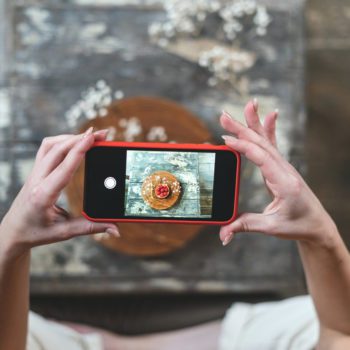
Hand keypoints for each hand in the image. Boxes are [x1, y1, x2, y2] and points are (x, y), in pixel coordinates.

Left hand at [0, 128, 119, 260]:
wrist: (12, 232)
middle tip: (102, 134)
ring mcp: (34, 173)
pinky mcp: (35, 170)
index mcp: (44, 194)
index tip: (93, 136)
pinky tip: (74, 143)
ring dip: (71, 137)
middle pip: (58, 149)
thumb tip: (115, 229)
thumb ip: (91, 228)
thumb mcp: (65, 232)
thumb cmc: (36, 233)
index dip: (80, 149)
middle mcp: (37, 179)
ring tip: (91, 136)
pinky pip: (47, 148)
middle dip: (81, 138)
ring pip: (51, 144)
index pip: (64, 166)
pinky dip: (62, 140)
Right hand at [220, 100, 336, 245]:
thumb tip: (223, 235)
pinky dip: (269, 129)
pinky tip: (269, 115)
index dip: (243, 147)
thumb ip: (245, 226)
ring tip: (246, 106)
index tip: (226, 139)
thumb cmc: (298, 225)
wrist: (317, 225)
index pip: (261, 158)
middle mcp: (285, 170)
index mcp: (284, 182)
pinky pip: (272, 145)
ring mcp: (284, 167)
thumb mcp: (271, 227)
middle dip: (242, 127)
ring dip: (253, 123)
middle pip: (261, 143)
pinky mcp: (280, 168)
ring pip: (266, 140)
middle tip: (224, 115)